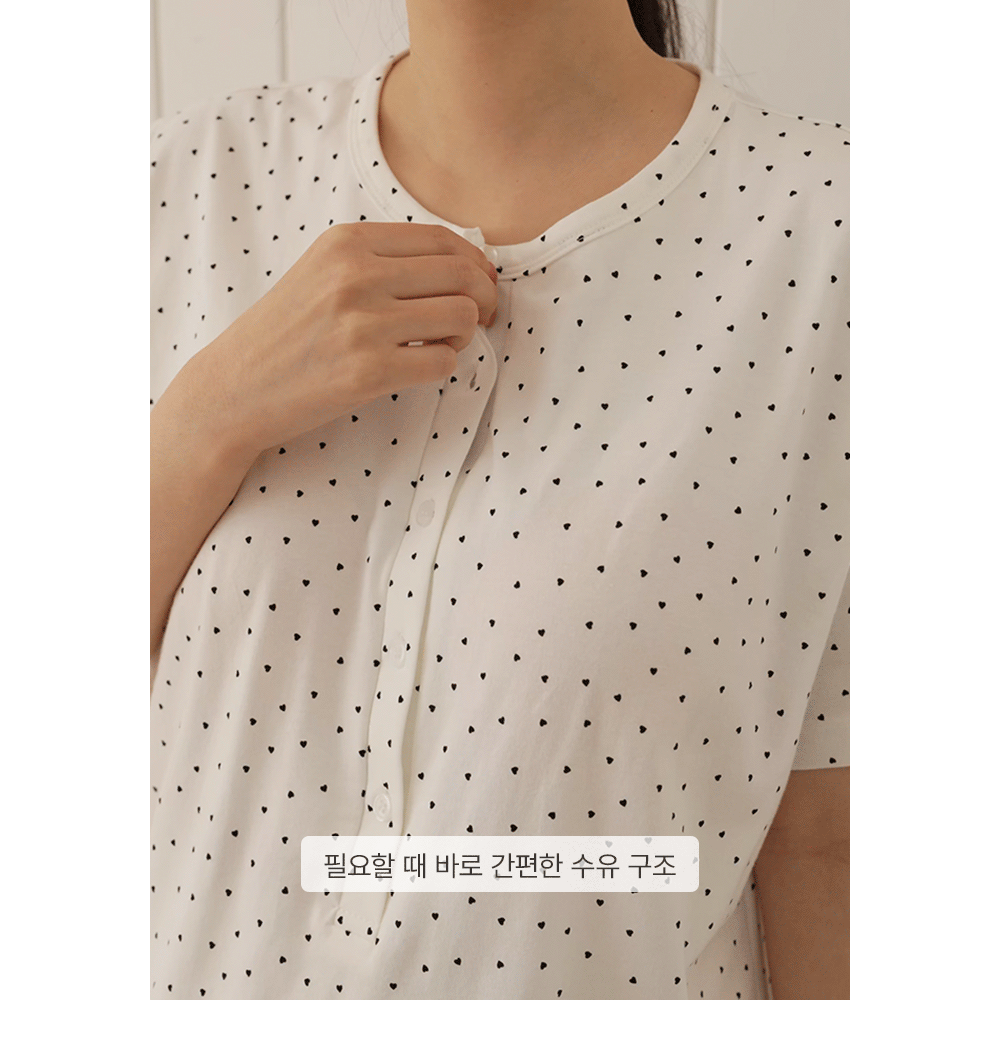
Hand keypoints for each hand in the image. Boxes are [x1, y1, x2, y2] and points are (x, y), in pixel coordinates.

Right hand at [184, 221, 499, 458]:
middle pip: (461, 276)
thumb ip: (382, 261)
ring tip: (441, 345)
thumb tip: (464, 265)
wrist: (234, 388)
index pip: (441, 240)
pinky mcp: (368, 372)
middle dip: (484, 299)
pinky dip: (443, 367)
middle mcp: (356, 276)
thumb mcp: (322, 272)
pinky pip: (443, 362)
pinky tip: (418, 368)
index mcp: (346, 243)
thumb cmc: (284, 334)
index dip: (475, 263)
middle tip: (480, 318)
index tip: (481, 283)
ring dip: (464, 336)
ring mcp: (362, 324)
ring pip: (461, 317)